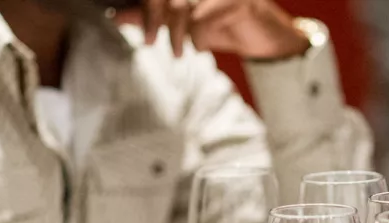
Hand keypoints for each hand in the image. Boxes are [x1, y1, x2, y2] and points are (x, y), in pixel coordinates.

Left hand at [133, 0, 308, 58]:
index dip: (145, 7)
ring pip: (182, 6)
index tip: (131, 24)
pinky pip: (202, 18)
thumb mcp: (185, 24)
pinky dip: (197, 36)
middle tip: (148, 41)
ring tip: (176, 51)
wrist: (269, 41)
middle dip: (152, 18)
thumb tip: (119, 14)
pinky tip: (201, 46)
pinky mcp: (237, 2)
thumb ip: (154, 17)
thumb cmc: (227, 28)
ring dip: (175, 33)